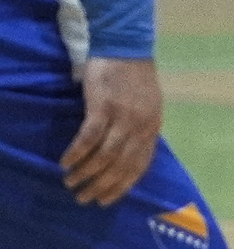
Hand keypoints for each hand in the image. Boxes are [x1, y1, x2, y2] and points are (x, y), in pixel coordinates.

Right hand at [63, 55, 160, 205]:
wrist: (126, 47)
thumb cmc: (134, 79)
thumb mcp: (148, 107)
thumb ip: (141, 131)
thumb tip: (129, 157)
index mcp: (152, 128)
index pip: (139, 166)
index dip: (122, 186)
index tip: (106, 201)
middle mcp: (141, 126)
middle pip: (121, 165)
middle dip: (102, 186)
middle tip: (83, 198)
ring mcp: (122, 116)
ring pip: (105, 155)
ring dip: (86, 173)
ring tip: (70, 183)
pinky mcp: (103, 105)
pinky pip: (89, 136)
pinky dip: (77, 152)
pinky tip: (66, 163)